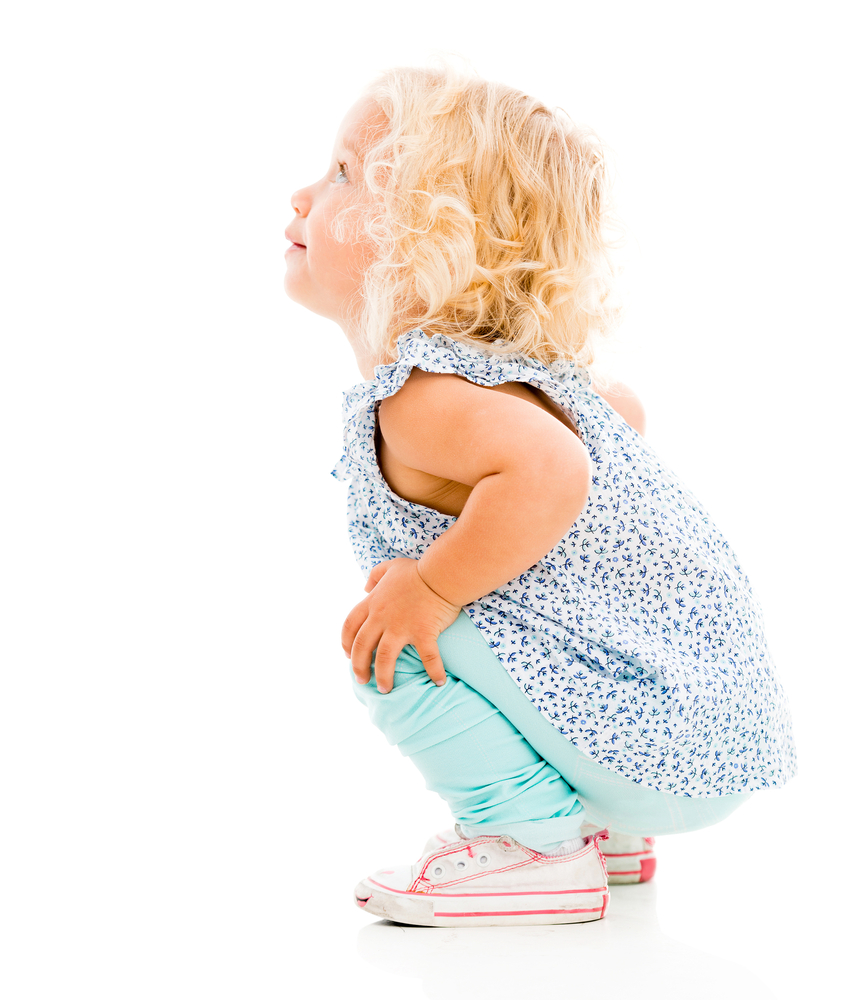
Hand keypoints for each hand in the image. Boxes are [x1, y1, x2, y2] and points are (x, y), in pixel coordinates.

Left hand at [341, 557, 461, 693]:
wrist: (440, 573)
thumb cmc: (417, 571)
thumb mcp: (390, 567)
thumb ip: (375, 575)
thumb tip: (364, 587)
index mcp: (373, 603)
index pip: (350, 626)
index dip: (345, 643)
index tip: (347, 656)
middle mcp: (382, 617)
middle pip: (362, 647)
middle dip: (358, 666)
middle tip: (361, 681)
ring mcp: (401, 627)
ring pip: (384, 658)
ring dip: (383, 676)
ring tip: (384, 689)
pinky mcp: (423, 632)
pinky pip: (428, 657)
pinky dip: (434, 671)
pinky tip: (439, 682)